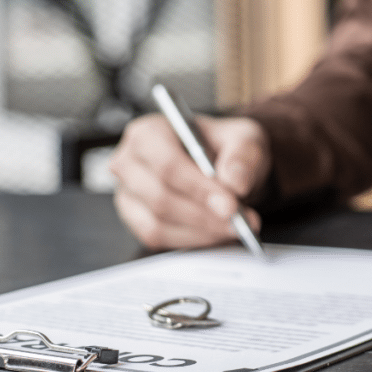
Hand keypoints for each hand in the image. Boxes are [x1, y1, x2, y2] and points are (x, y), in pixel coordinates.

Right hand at [109, 114, 271, 249]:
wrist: (220, 166)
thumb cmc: (224, 147)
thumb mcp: (243, 139)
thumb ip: (241, 156)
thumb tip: (234, 182)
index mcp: (149, 132)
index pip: (167, 164)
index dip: (198, 188)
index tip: (230, 205)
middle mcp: (129, 162)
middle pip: (160, 196)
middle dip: (203, 214)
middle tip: (238, 221)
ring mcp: (127, 193)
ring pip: (158, 222)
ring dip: (201, 230)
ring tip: (235, 227)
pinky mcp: (135, 219)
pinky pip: (158, 237)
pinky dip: (191, 239)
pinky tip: (216, 233)